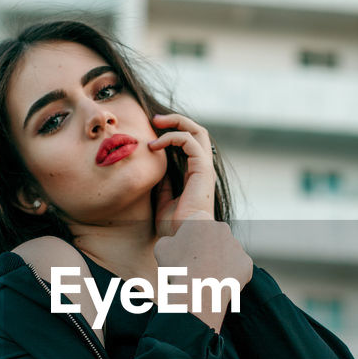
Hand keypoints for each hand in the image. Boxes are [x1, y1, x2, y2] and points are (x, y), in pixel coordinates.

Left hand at [147, 110, 216, 236]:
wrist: (185, 239)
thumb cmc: (175, 227)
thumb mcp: (164, 201)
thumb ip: (164, 184)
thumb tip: (157, 171)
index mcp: (196, 175)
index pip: (190, 144)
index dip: (173, 134)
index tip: (152, 132)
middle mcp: (203, 169)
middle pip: (198, 132)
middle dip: (177, 121)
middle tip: (155, 119)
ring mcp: (205, 168)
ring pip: (198, 131)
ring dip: (175, 122)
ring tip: (155, 122)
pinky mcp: (202, 170)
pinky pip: (189, 142)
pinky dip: (171, 137)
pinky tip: (155, 146)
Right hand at [153, 218, 252, 333]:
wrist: (198, 292)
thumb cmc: (177, 268)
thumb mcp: (162, 247)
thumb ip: (170, 240)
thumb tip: (174, 243)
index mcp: (201, 219)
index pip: (195, 225)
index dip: (188, 239)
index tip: (184, 253)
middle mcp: (222, 227)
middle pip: (213, 237)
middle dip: (206, 248)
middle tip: (194, 266)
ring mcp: (237, 246)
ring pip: (226, 253)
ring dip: (218, 262)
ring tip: (205, 278)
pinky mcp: (246, 263)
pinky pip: (237, 268)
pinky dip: (229, 275)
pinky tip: (218, 284)